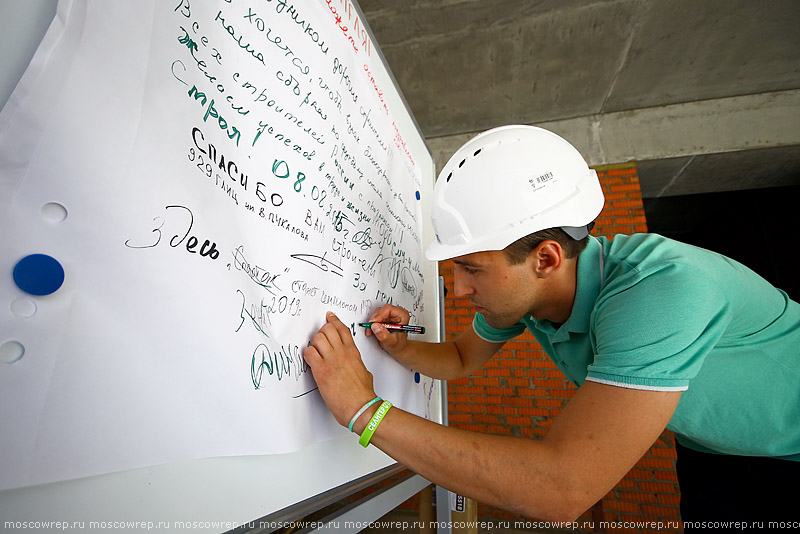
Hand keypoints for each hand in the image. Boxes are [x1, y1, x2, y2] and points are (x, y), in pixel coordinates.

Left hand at [304, 312, 376, 427]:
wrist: (360, 407)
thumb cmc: (363, 394)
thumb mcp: (364, 372)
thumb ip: (355, 362)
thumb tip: (351, 362)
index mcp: (353, 352)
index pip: (342, 329)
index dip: (334, 321)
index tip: (329, 316)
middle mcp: (342, 353)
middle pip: (328, 330)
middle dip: (322, 332)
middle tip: (320, 340)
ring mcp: (331, 361)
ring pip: (317, 338)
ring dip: (314, 343)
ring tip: (315, 352)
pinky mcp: (321, 371)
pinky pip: (309, 353)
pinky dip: (307, 355)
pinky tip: (310, 361)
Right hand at [364, 304, 410, 357]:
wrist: (397, 347)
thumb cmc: (398, 344)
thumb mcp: (392, 342)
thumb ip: (384, 335)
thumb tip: (376, 327)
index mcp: (402, 316)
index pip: (389, 309)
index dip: (380, 315)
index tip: (374, 323)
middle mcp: (396, 313)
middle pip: (381, 310)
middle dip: (374, 320)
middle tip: (371, 329)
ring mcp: (389, 314)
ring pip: (377, 313)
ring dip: (372, 322)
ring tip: (372, 331)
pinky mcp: (384, 317)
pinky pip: (375, 317)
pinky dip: (372, 324)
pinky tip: (372, 330)